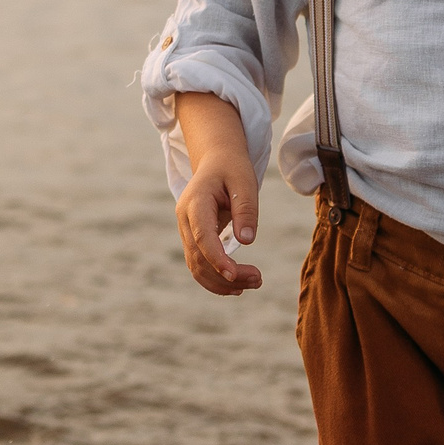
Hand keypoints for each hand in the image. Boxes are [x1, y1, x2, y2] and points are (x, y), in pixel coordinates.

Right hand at [175, 156, 262, 295]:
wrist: (216, 160)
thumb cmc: (232, 168)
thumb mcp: (244, 182)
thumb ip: (245, 210)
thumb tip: (246, 241)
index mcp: (195, 202)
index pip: (202, 237)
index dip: (217, 259)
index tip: (236, 275)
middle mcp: (184, 219)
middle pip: (198, 257)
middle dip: (226, 275)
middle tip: (259, 279)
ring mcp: (186, 230)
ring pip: (196, 265)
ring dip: (221, 282)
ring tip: (253, 283)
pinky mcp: (192, 238)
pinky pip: (198, 263)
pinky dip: (215, 278)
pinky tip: (237, 284)